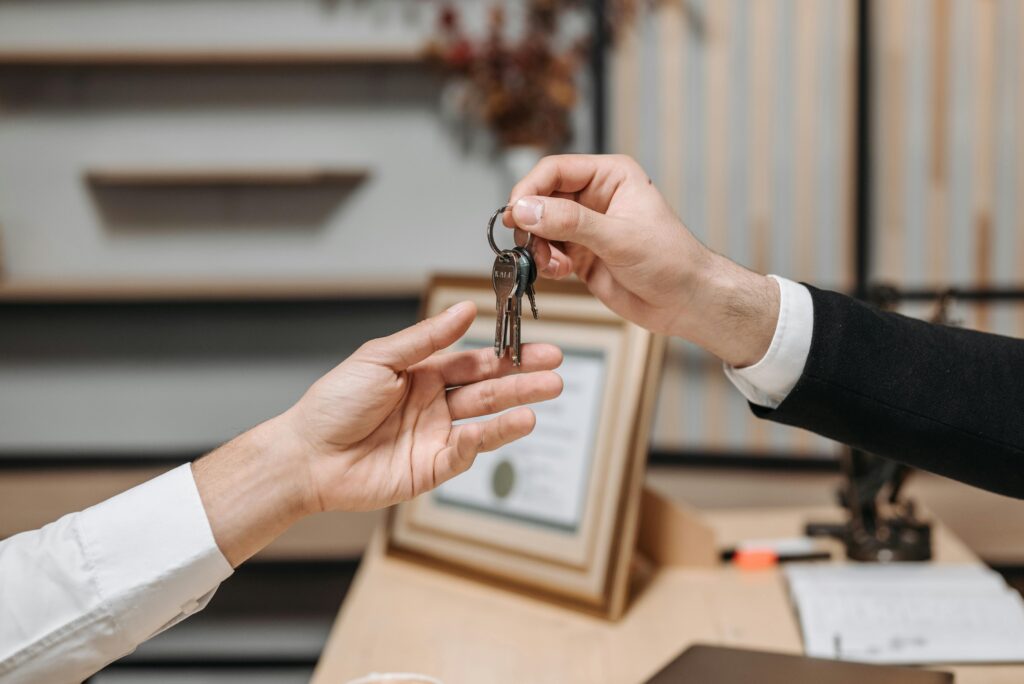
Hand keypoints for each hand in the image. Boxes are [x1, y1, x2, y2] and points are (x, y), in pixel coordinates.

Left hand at [194, 301, 562, 565]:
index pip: (474, 363)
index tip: (537, 348)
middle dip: (523, 380)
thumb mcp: (380, 358)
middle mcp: (434, 405)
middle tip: (556, 372)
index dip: (506, 356)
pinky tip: (503, 425)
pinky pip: (465, 453)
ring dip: (515, 409)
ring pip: (484, 421)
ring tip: (545, 396)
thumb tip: (465, 309)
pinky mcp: (431, 469)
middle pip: (488, 390)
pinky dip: (484, 440)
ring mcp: (434, 437)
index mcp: (423, 375)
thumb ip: (427, 338)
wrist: (308, 455)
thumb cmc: (333, 403)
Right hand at [506, 154, 778, 367]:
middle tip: (530, 244)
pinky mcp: (580, 254)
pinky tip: (561, 272)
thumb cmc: (671, 261)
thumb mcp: (618, 236)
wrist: (686, 301)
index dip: (530, 189)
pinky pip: (548, 252)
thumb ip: (569, 221)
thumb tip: (527, 209)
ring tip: (554, 265)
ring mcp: (586, 227)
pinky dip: (546, 263)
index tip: (516, 213)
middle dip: (533, 223)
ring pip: (541, 228)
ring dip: (539, 247)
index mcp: (610, 176)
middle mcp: (594, 197)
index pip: (555, 170)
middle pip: (542, 198)